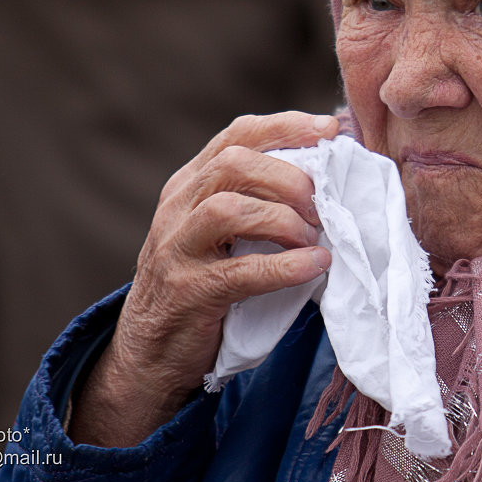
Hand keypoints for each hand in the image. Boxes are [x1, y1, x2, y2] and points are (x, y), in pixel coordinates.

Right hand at [69, 111, 339, 446]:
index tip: (331, 130)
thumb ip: (260, 202)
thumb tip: (330, 182)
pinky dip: (285, 266)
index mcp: (191, 184)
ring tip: (314, 237)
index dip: (286, 126)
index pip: (238, 135)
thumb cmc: (205, 286)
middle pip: (233, 162)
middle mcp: (178, 207)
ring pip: (228, 208)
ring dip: (284, 219)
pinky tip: (315, 265)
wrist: (150, 354)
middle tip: (323, 203)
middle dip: (289, 176)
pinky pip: (240, 271)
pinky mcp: (186, 291)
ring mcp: (176, 248)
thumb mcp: (224, 235)